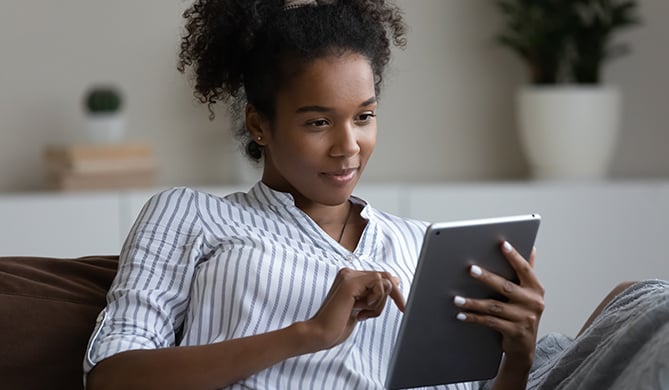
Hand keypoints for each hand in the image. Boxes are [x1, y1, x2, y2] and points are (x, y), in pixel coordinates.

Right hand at [304, 268, 404, 350]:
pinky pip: (378, 285)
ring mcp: (349, 275)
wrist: (320, 334)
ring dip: (379, 303)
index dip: (395, 291)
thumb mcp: (362, 309)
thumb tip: (394, 281)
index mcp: (351, 278)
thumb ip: (374, 295)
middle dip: (395, 295)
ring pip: (383, 282)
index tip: (403, 307)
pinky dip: (375, 301)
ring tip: (362, 314)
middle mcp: (349, 273)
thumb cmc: (337, 326)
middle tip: (401, 308)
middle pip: (386, 277)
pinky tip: (359, 310)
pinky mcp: (350, 282)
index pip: (381, 277)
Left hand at [454, 242, 543, 368]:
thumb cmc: (522, 314)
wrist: (524, 347)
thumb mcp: (528, 293)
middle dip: (487, 277)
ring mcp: (524, 318)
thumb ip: (527, 272)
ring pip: (494, 306)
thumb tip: (532, 248)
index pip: (525, 269)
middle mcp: (533, 302)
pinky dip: (474, 317)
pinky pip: (490, 322)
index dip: (514, 256)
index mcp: (536, 288)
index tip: (502, 244)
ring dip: (473, 302)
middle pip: (506, 286)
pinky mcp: (514, 332)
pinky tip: (461, 314)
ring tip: (457, 298)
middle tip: (470, 269)